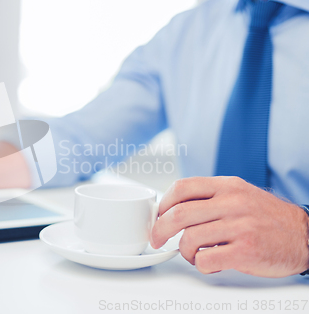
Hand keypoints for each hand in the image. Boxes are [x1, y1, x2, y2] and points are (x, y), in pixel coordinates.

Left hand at [151, 176, 308, 277]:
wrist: (305, 236)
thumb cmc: (268, 218)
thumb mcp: (239, 195)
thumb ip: (210, 197)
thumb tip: (173, 208)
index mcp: (227, 186)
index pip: (182, 187)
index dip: (163, 203)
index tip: (158, 216)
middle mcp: (232, 203)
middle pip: (179, 214)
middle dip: (160, 230)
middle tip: (157, 239)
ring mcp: (240, 226)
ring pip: (189, 239)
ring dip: (185, 251)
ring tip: (195, 254)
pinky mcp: (246, 251)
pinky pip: (206, 259)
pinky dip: (201, 264)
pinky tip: (211, 263)